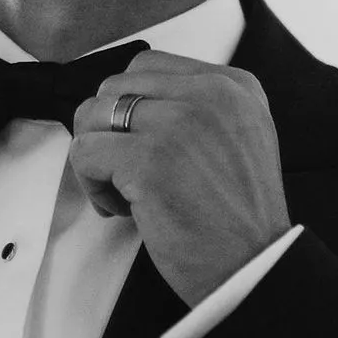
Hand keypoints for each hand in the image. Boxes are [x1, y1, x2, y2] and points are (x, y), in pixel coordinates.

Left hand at [69, 56, 290, 309]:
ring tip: (126, 193)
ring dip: (97, 158)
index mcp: (233, 84)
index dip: (131, 109)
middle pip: (115, 88)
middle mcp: (210, 94)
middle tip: (127, 173)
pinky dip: (91, 185)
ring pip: (93, 115)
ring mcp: (179, 124)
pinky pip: (84, 153)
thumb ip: (196, 106)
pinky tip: (122, 209)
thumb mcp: (240, 136)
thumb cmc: (237, 218)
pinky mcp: (149, 159)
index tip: (143, 147)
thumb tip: (127, 98)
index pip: (148, 67)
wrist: (253, 270)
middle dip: (108, 132)